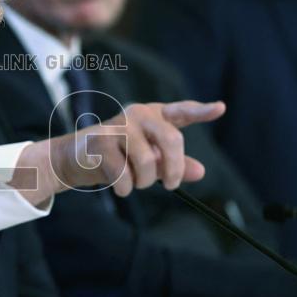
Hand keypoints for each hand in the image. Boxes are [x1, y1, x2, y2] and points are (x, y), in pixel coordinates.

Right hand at [11, 100, 225, 203]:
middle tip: (170, 185)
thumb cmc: (118, 157)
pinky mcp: (101, 142)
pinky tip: (118, 186)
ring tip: (134, 182)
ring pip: (148, 162)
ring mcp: (118, 126)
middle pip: (170, 140)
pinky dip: (125, 188)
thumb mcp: (149, 159)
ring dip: (144, 182)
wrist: (76, 159)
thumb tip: (200, 172)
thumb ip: (174, 163)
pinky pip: (124, 175)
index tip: (220, 108)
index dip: (201, 111)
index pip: (181, 111)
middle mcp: (137, 115)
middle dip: (174, 168)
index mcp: (152, 115)